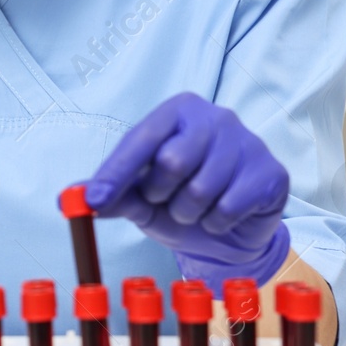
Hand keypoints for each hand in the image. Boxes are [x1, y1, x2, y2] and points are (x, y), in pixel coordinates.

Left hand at [81, 92, 290, 293]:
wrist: (230, 233)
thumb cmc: (180, 202)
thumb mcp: (142, 199)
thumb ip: (114, 193)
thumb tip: (74, 197)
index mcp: (178, 111)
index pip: (140, 140)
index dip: (115, 173)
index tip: (95, 199)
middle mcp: (215, 117)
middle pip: (171, 162)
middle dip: (161, 195)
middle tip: (167, 200)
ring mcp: (248, 142)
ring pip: (200, 190)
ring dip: (188, 213)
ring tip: (195, 210)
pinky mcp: (270, 172)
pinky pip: (229, 207)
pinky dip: (216, 222)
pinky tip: (222, 215)